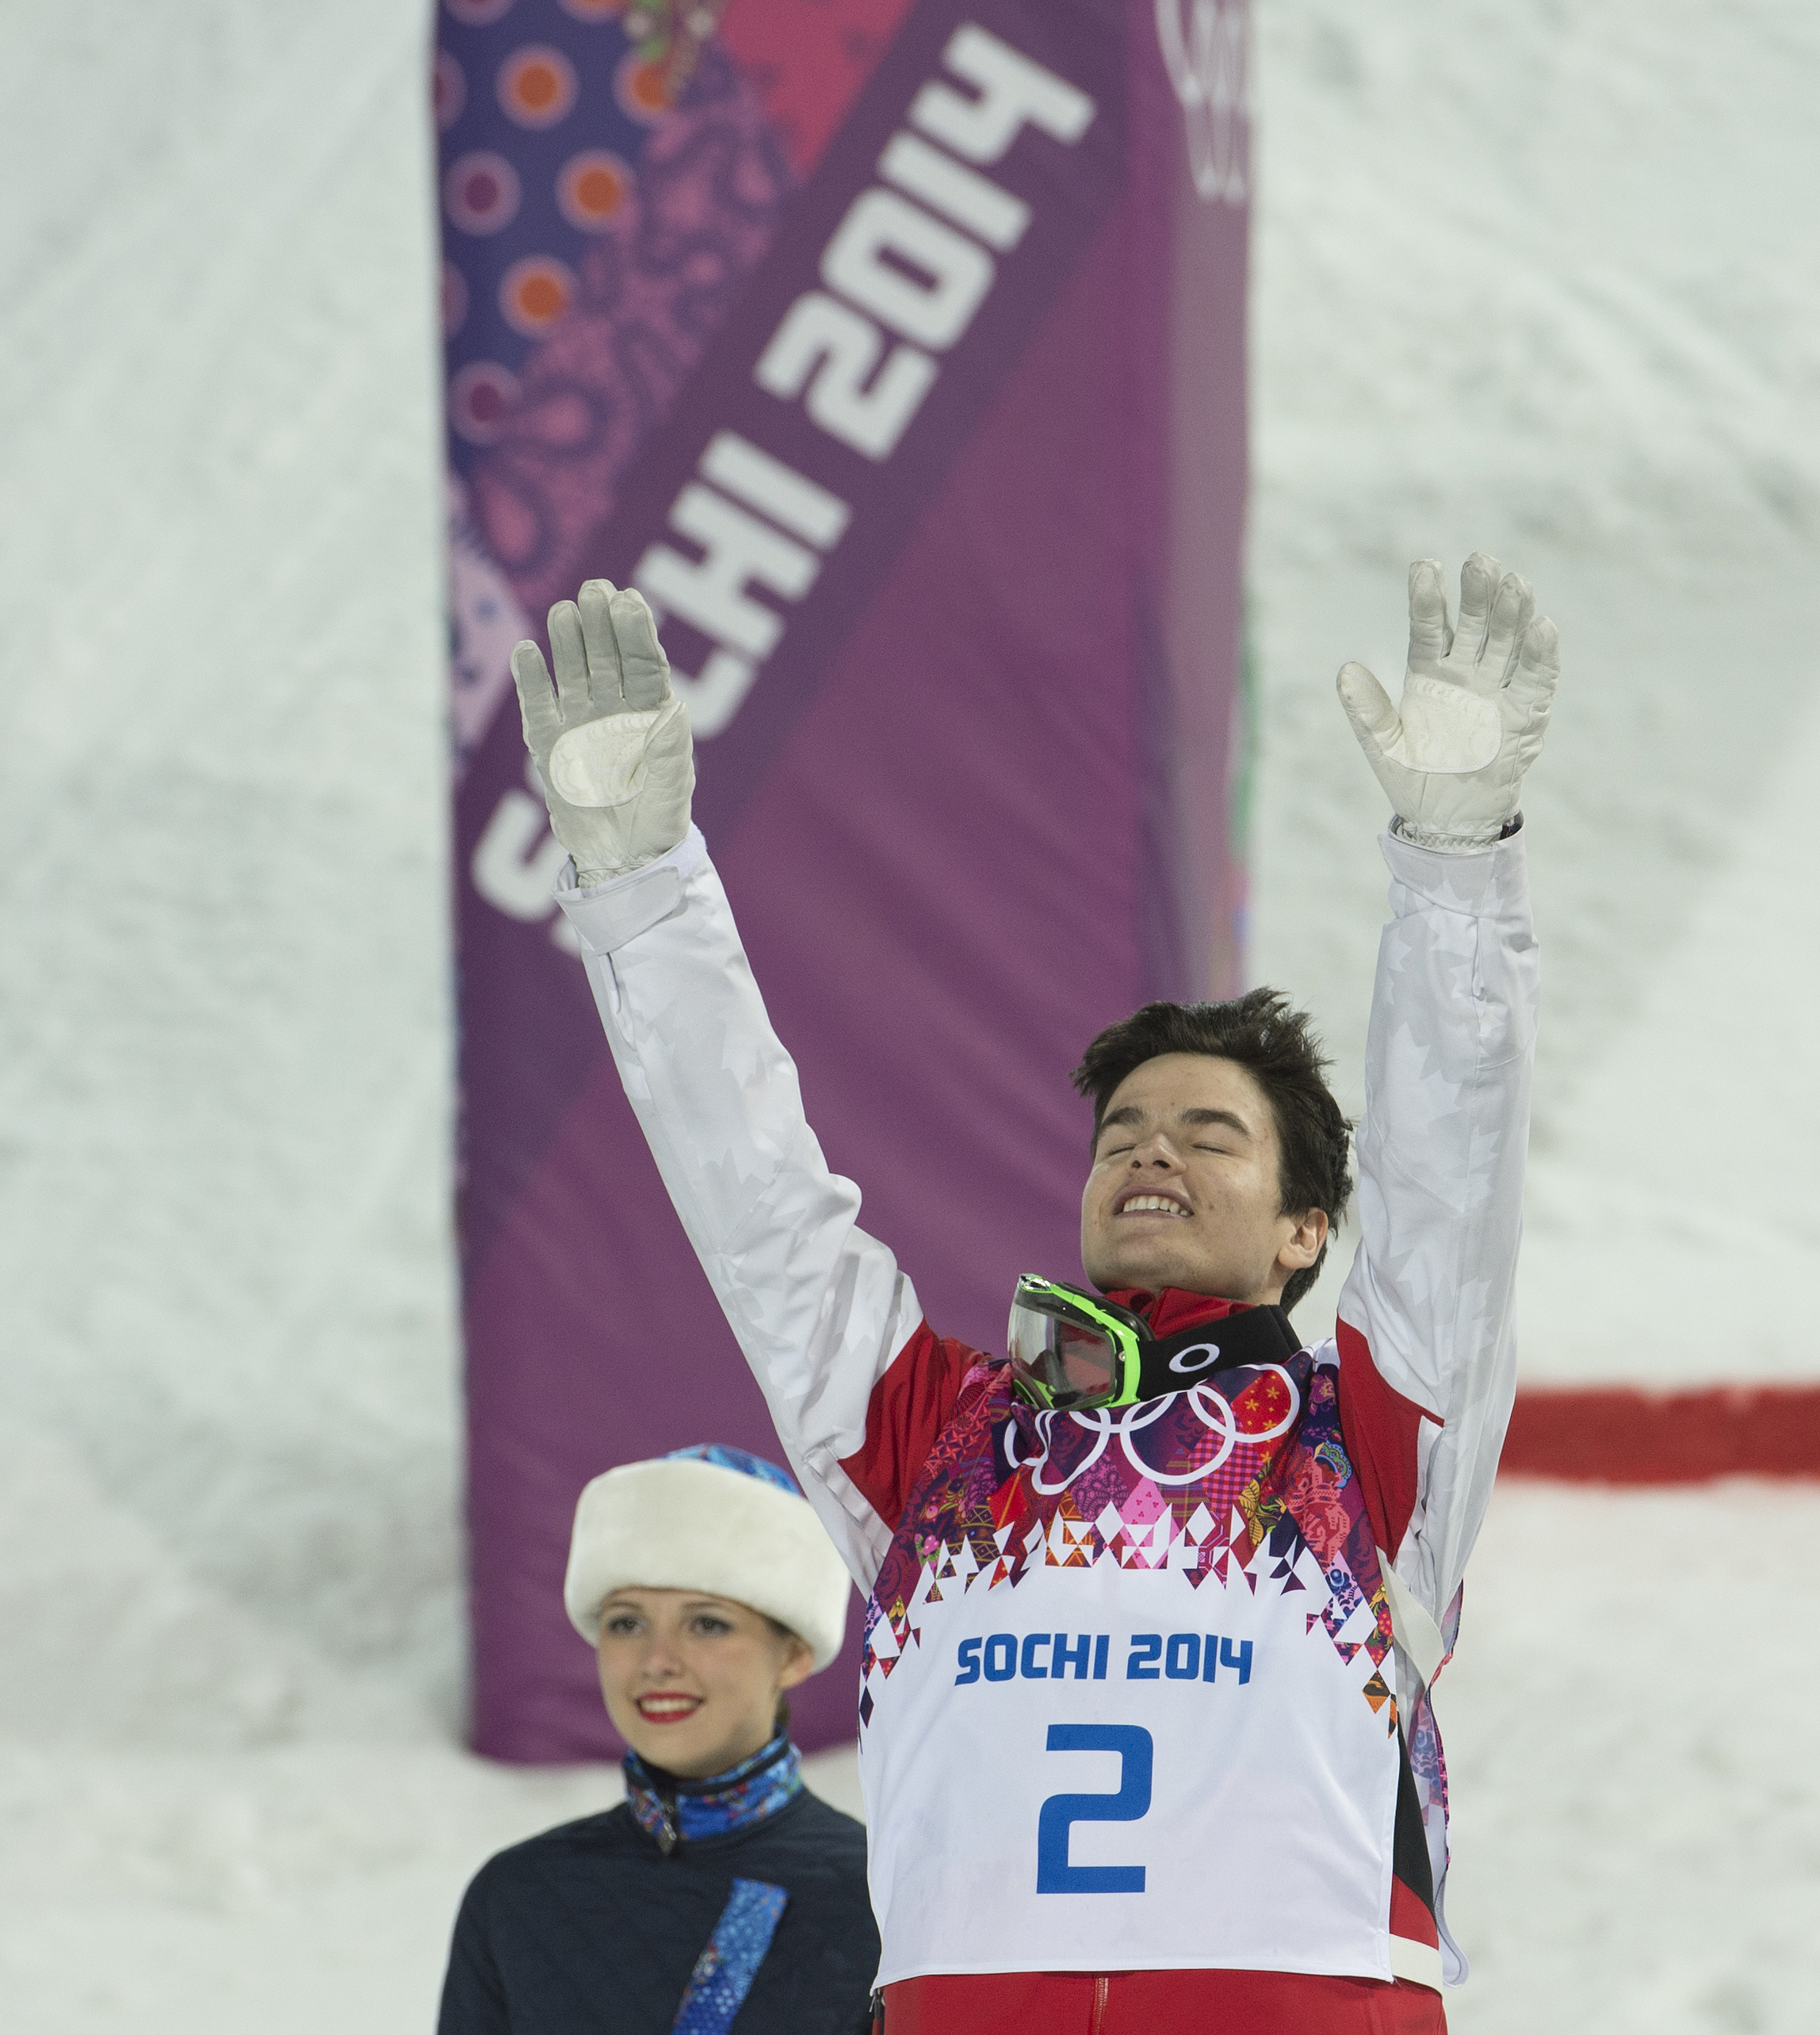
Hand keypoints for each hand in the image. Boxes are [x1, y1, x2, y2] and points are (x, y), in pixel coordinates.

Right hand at [511, 580, 694, 885]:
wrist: (626, 856)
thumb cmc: (659, 815)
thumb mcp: (671, 780)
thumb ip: (668, 743)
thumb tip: (672, 704)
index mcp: (650, 709)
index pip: (642, 660)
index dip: (634, 629)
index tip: (628, 599)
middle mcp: (614, 709)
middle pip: (605, 655)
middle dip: (600, 622)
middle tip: (595, 589)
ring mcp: (580, 723)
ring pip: (572, 671)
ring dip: (568, 641)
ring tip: (565, 613)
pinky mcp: (549, 745)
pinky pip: (537, 705)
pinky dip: (531, 680)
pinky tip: (526, 651)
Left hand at [1337, 553, 1559, 849]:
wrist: (1449, 819)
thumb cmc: (1414, 779)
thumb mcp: (1384, 748)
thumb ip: (1368, 712)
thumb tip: (1345, 672)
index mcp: (1428, 673)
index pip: (1429, 626)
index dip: (1428, 598)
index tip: (1424, 567)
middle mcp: (1465, 672)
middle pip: (1475, 623)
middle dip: (1478, 593)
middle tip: (1481, 561)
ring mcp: (1496, 688)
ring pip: (1507, 641)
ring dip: (1512, 613)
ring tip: (1514, 583)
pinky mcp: (1526, 712)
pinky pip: (1535, 678)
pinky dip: (1540, 655)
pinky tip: (1542, 628)